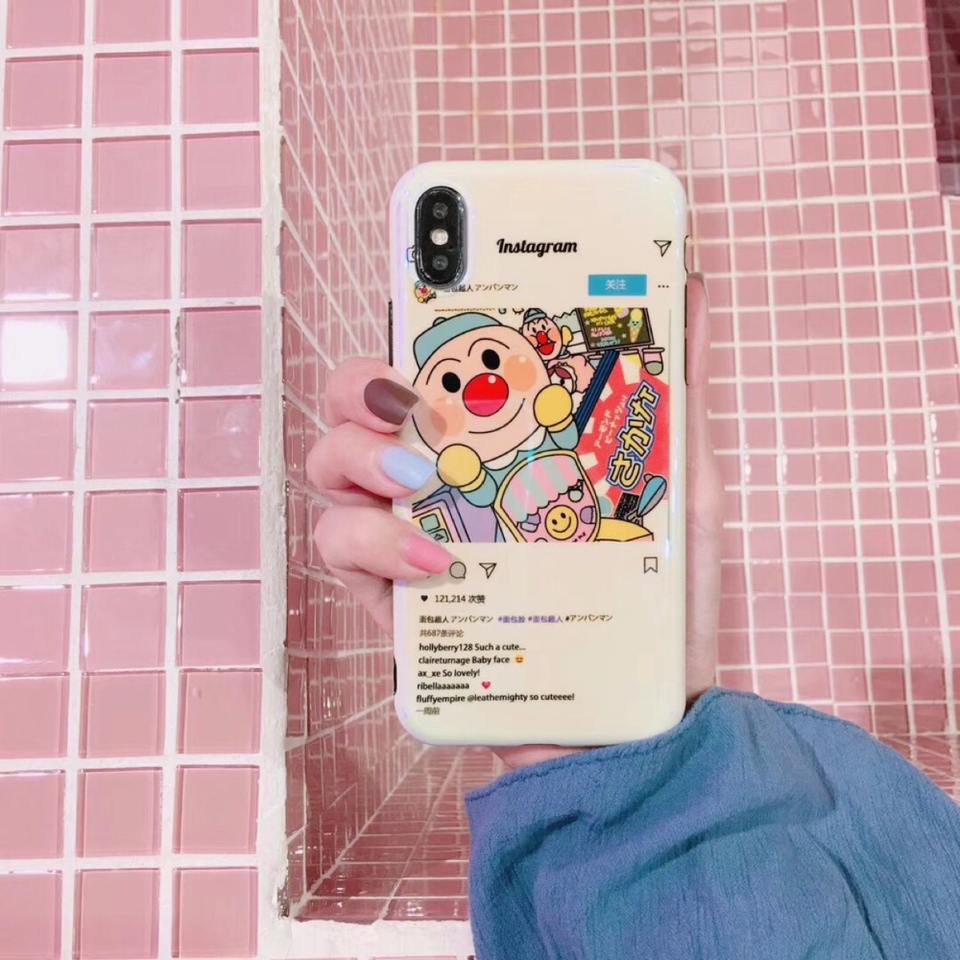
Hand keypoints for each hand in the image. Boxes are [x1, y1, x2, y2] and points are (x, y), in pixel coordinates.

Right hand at [306, 276, 719, 770]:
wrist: (629, 719)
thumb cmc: (655, 602)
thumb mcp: (679, 487)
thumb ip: (676, 396)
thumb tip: (691, 290)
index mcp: (498, 441)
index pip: (437, 360)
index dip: (417, 314)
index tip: (431, 280)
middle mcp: (440, 478)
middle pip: (358, 400)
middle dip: (359, 378)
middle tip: (407, 393)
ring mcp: (407, 534)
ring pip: (330, 464)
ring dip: (356, 455)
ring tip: (420, 478)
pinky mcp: (390, 599)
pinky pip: (339, 548)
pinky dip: (371, 541)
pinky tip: (434, 559)